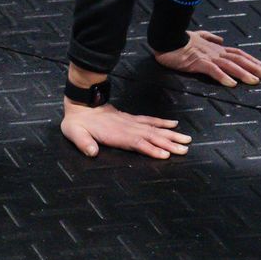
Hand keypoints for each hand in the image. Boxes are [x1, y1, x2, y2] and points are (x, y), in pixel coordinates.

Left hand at [59, 99, 191, 159]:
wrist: (80, 105)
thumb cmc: (77, 123)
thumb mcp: (74, 134)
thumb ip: (84, 143)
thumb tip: (92, 152)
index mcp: (116, 134)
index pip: (136, 143)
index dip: (151, 149)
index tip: (165, 154)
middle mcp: (127, 128)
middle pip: (151, 136)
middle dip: (169, 143)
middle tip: (185, 149)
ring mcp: (131, 122)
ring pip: (154, 129)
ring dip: (171, 135)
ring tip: (187, 140)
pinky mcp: (131, 118)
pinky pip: (150, 120)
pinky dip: (162, 122)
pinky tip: (174, 124)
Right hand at [155, 29, 260, 86]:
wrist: (166, 38)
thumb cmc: (180, 39)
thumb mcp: (197, 36)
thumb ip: (209, 37)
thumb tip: (220, 39)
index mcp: (216, 48)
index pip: (238, 54)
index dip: (251, 60)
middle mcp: (215, 52)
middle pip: (239, 59)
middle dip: (254, 68)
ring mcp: (207, 57)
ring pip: (230, 65)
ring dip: (243, 73)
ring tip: (254, 81)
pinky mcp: (198, 62)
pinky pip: (213, 70)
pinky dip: (223, 77)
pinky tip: (231, 84)